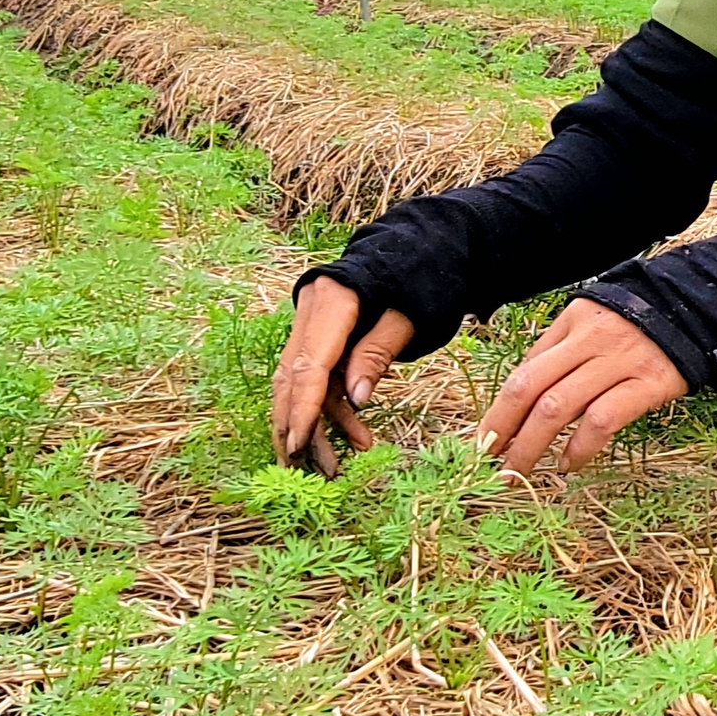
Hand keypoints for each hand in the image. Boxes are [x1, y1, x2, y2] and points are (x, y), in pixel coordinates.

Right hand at [272, 276, 412, 473]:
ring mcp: (314, 323)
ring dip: (318, 424)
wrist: (423, 246)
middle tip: (307, 469)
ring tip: (336, 464)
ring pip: (302, 382)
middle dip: (297, 425)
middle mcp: (312, 310)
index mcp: (331, 299)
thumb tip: (356, 400)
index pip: (309, 364)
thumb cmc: (423, 279)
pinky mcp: (324, 336)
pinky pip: (320, 376)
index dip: (302, 408)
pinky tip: (354, 434)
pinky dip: (333, 407)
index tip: (299, 445)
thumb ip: (378, 354)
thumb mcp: (408, 317)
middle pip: (293, 377)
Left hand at [476, 297, 686, 477]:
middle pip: (532, 389)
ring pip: (560, 407)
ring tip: (519, 473)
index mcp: (572, 323)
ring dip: (532, 447)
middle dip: (504, 431)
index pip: (525, 371)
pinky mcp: (648, 385)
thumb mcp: (593, 322)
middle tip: (489, 465)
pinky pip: (603, 419)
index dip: (498, 410)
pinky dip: (580, 447)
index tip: (482, 442)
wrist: (698, 309)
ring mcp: (619, 363)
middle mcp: (591, 341)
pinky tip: (569, 464)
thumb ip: (559, 351)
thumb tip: (522, 395)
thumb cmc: (640, 322)